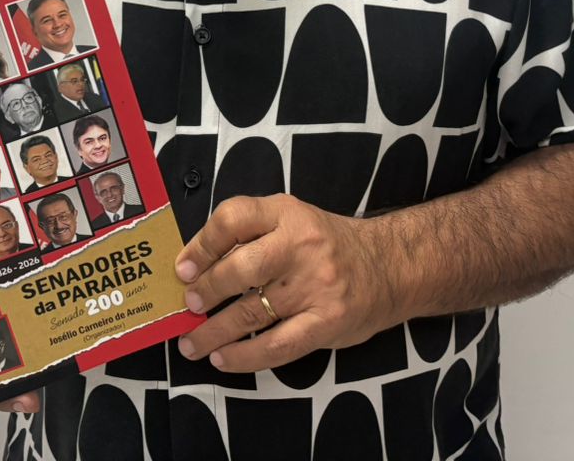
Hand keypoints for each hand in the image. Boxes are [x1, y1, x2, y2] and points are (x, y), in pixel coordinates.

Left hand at [173, 195, 397, 372]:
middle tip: (188, 305)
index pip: (234, 218)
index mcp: (287, 214)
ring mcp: (316, 286)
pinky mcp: (327, 322)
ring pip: (253, 312)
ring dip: (213, 332)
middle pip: (241, 268)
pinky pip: (276, 345)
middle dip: (207, 291)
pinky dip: (243, 356)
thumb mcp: (293, 221)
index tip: (183, 268)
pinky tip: (223, 359)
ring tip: (192, 342)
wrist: (390, 267)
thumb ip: (251, 235)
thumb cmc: (328, 245)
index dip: (201, 245)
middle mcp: (301, 245)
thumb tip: (196, 265)